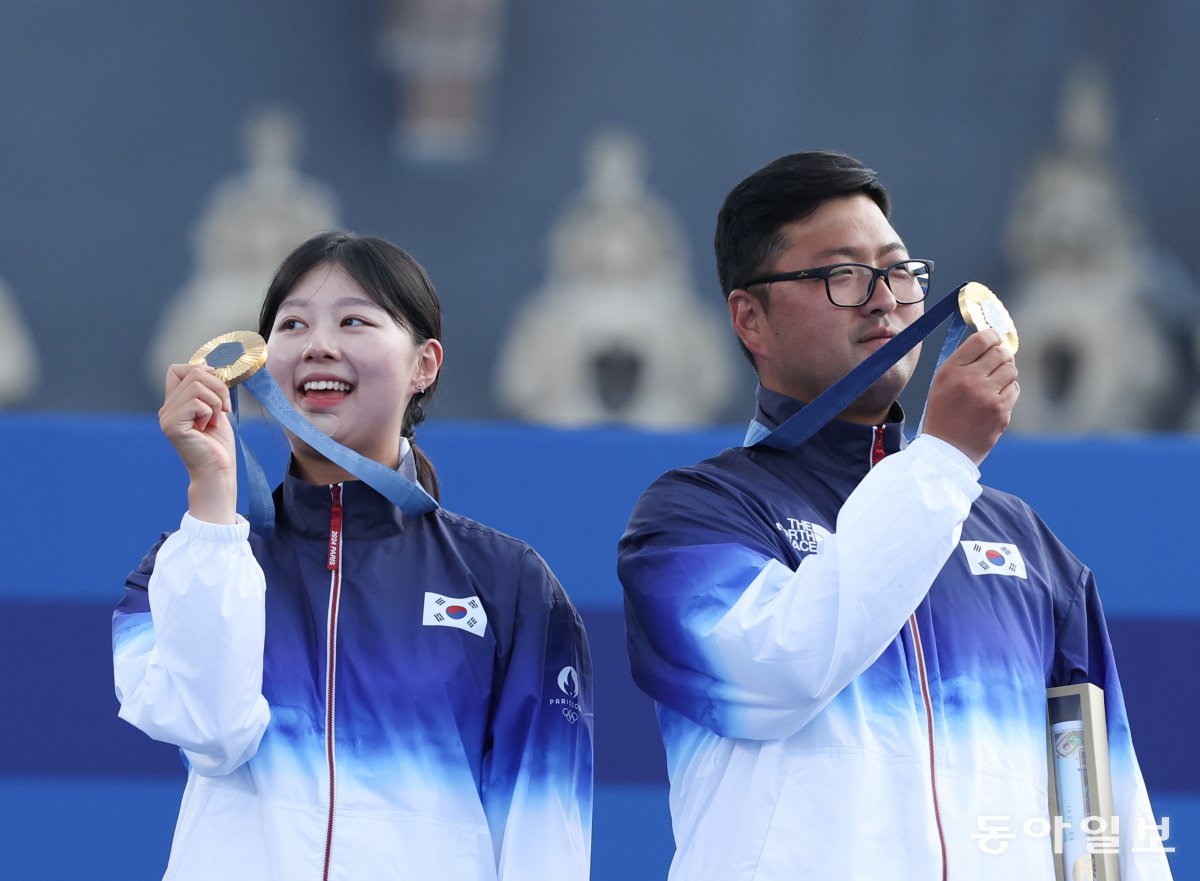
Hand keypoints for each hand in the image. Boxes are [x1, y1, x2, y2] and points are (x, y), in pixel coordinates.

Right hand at [159, 363, 237, 523]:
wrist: (218, 470)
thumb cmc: (219, 444)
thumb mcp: (216, 408)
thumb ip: (209, 388)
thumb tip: (210, 365)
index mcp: (174, 404)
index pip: (177, 369)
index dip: (200, 371)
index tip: (218, 388)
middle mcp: (166, 409)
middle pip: (193, 372)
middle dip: (218, 386)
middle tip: (224, 408)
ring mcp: (166, 417)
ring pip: (197, 385)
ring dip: (216, 400)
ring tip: (215, 419)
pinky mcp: (172, 425)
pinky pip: (196, 402)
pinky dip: (210, 411)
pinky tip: (207, 427)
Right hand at [923, 329, 1018, 466]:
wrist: (946, 450)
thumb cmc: (943, 414)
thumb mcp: (942, 383)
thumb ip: (963, 362)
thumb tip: (992, 342)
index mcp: (951, 371)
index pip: (981, 340)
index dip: (992, 336)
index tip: (995, 339)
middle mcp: (969, 380)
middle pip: (1000, 353)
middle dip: (1002, 355)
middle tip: (998, 362)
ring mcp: (987, 396)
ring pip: (1011, 370)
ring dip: (1006, 374)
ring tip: (994, 384)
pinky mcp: (1001, 411)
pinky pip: (1014, 389)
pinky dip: (1008, 391)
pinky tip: (995, 400)